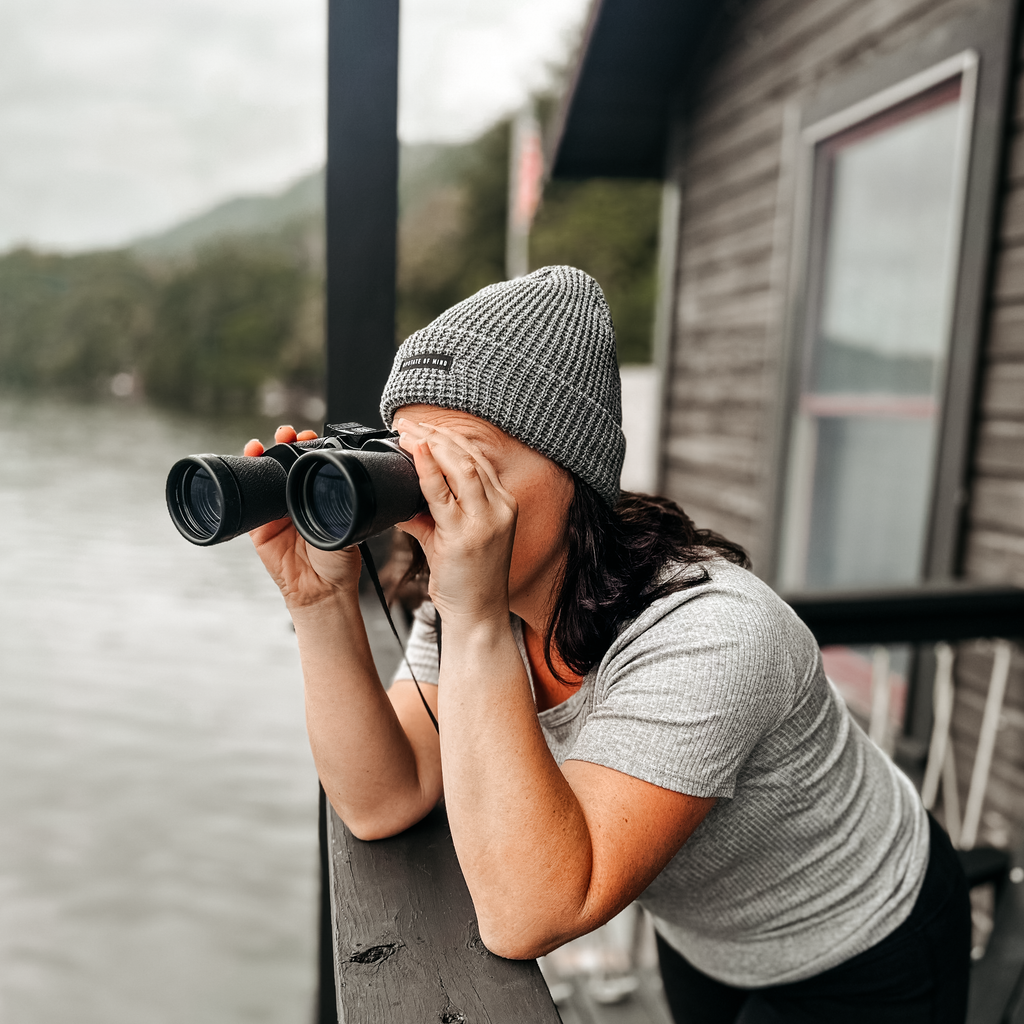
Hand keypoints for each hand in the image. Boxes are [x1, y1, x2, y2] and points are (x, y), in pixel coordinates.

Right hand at [244, 426, 362, 607]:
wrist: (321, 590)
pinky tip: (248, 461)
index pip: (311, 464)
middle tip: (288, 434)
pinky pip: (249, 500)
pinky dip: (245, 479)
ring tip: (263, 444)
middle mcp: (297, 501)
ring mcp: (276, 512)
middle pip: (286, 464)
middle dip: (284, 443)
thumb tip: (326, 486)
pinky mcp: (258, 526)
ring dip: (263, 454)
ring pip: (266, 476)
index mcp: (319, 497)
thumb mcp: (344, 526)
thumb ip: (334, 507)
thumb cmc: (338, 561)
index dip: (308, 447)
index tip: (309, 435)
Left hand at [394, 417, 517, 626]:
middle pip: (469, 455)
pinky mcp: (466, 536)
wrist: (479, 617)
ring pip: (460, 466)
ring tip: (405, 432)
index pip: (477, 458)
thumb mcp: (451, 540)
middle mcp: (499, 508)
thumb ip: (429, 516)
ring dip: (429, 444)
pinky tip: (414, 451)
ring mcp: (486, 521)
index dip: (448, 438)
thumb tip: (400, 501)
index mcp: (502, 504)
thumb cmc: (469, 581)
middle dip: (435, 434)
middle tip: (407, 422)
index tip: (422, 427)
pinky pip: (443, 494)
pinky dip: (427, 469)